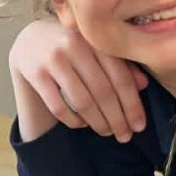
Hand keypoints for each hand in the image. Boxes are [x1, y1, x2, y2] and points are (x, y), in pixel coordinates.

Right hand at [8, 19, 148, 142]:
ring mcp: (53, 60)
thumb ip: (120, 64)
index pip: (120, 76)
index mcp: (95, 38)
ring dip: (98, 122)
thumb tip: (143, 85)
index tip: (139, 126)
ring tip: (107, 132)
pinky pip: (59, 107)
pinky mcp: (35, 75)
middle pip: (103, 91)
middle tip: (125, 136)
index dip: (132, 104)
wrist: (31, 39)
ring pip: (82, 101)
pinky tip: (82, 124)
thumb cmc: (74, 46)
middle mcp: (74, 45)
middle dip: (117, 119)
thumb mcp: (97, 49)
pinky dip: (74, 120)